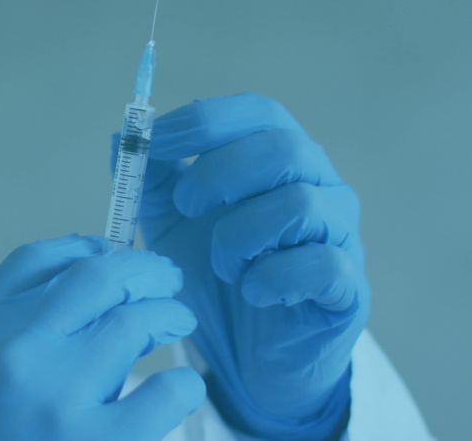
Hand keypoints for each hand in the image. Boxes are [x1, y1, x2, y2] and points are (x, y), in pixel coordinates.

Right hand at [0, 235, 206, 440]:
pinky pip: (165, 393)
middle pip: (96, 276)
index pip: (40, 259)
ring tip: (178, 321)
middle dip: (145, 270)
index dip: (90, 247)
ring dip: (169, 314)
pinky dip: (183, 385)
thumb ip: (7, 322)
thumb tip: (90, 267)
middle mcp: (14, 353)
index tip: (115, 255)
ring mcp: (58, 398)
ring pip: (135, 322)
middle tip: (167, 279)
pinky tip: (180, 387)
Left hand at [133, 94, 368, 438]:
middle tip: (184, 208)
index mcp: (281, 158)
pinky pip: (321, 265)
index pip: (257, 112)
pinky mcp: (349, 287)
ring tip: (221, 265)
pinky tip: (251, 292)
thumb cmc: (216, 277)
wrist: (250, 358)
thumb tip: (123, 137)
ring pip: (301, 203)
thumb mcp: (171, 224)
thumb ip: (150, 181)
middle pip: (283, 148)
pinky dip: (272, 278)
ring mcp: (341, 235)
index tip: (154, 142)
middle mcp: (322, 185)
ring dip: (241, 234)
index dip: (204, 121)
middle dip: (219, 173)